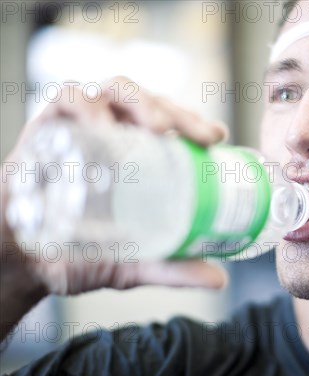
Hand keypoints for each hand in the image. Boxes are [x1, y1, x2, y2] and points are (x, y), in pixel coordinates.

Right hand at [1, 77, 228, 301]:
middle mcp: (112, 137)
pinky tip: (102, 124)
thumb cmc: (76, 255)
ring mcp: (80, 128)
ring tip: (158, 127)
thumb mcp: (131, 264)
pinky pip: (66, 99)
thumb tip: (218, 280)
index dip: (195, 124)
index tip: (217, 137)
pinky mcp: (47, 127)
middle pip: (149, 104)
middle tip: (199, 137)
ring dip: (141, 101)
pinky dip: (85, 104)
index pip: (171, 126)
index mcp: (135, 157)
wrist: (20, 263)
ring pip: (114, 92)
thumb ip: (170, 269)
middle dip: (177, 112)